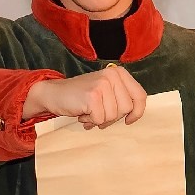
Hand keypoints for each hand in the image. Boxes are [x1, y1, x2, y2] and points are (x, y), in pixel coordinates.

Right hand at [24, 63, 146, 128]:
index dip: (137, 112)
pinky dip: (91, 121)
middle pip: (127, 108)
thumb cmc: (81, 97)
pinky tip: (82, 114)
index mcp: (119, 73)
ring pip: (114, 116)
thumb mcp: (106, 91)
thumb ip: (121, 97)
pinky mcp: (93, 96)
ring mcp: (103, 85)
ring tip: (88, 112)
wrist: (54, 93)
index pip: (140, 96)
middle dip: (113, 117)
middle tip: (98, 114)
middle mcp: (112, 75)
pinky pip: (100, 119)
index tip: (129, 120)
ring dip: (100, 120)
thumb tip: (136, 113)